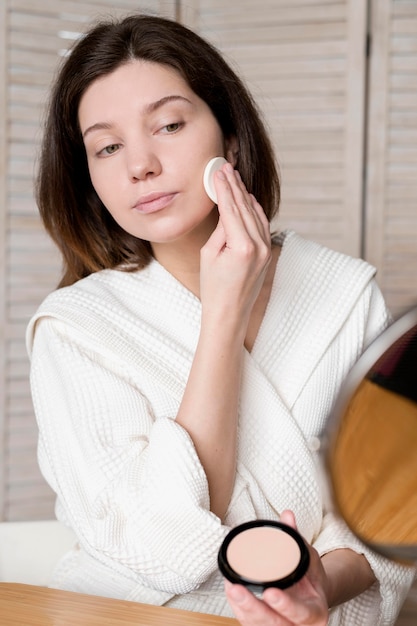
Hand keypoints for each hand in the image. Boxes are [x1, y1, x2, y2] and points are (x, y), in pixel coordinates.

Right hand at [200, 163, 270, 334]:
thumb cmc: (214, 287)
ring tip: (234, 177)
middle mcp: (259, 246)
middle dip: (234, 186)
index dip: (223, 187)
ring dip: (245, 194)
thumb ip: (221, 228)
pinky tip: (247, 198)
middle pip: (245, 207)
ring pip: (256, 213)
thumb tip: (227, 208)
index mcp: (242, 246)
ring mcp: (266, 249)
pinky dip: (254, 209)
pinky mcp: (268, 253)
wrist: (229, 313)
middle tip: (225, 167)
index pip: (231, 208)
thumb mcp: (210, 254)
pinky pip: (261, 224)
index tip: (217, 171)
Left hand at [224, 511, 328, 625]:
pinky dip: (239, 608)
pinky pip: (250, 622)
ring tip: (230, 588)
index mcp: (315, 612)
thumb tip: (287, 515)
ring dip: (242, 608)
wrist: (312, 599)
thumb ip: (296, 539)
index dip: (285, 604)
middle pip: (273, 623)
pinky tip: (231, 592)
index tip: (270, 592)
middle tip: (236, 589)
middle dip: (253, 607)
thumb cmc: (311, 579)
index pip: (301, 613)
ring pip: (258, 625)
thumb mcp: (309, 558)